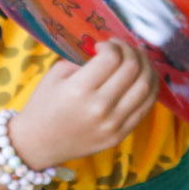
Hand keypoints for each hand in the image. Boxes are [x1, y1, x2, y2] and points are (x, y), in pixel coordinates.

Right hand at [12, 41, 158, 168]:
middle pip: (132, 69)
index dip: (113, 45)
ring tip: (139, 59)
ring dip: (147, 67)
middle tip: (125, 48)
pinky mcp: (120, 135)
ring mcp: (113, 124)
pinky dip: (150, 89)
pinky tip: (145, 78)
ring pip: (145, 88)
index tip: (104, 46)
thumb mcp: (56, 75)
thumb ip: (84, 62)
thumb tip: (111, 54)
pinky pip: (145, 108)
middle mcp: (99, 107)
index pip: (112, 58)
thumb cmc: (43, 105)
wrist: (37, 144)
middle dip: (132, 51)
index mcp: (79, 89)